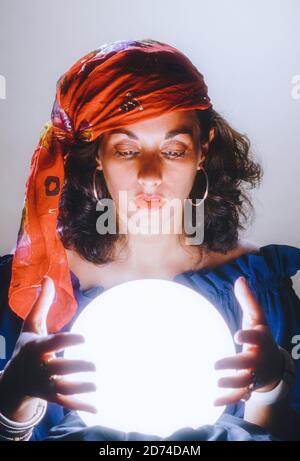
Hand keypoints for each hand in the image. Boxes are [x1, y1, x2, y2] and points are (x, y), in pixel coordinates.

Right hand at [0, 276, 96, 419]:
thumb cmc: (25, 349)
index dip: (67, 341)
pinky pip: (65, 404)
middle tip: (95, 365)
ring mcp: (45, 385)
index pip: (52, 344)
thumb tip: (48, 278)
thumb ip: (41, 304)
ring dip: (79, 388)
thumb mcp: (30, 326)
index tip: (84, 338)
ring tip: (96, 384)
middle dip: (75, 367)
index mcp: (36, 349)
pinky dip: (79, 407)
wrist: (13, 381)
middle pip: (58, 369)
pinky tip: (96, 408)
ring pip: (62, 389)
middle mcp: (40, 368)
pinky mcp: (50, 398)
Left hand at [214, 276, 283, 405]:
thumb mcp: (257, 318)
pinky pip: (238, 394)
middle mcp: (258, 358)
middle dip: (234, 364)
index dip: (248, 336)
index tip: (238, 335)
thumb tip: (240, 279)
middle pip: (248, 363)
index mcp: (260, 340)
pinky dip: (227, 399)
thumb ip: (248, 300)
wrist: (272, 363)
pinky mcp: (248, 385)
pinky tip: (213, 401)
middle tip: (217, 365)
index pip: (256, 337)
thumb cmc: (260, 337)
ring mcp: (253, 374)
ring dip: (231, 383)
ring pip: (244, 381)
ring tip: (217, 382)